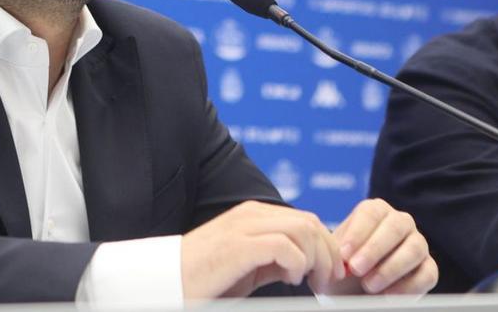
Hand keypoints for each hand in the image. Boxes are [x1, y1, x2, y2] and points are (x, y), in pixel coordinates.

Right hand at [180, 200, 345, 298]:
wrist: (167, 283)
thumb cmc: (205, 278)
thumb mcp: (248, 267)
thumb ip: (274, 259)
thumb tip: (305, 263)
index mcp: (254, 215)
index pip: (306, 220)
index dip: (326, 246)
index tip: (330, 273)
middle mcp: (251, 215)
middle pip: (310, 222)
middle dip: (328, 252)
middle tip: (329, 280)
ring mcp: (244, 227)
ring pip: (303, 231)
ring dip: (316, 259)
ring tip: (309, 281)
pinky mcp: (239, 245)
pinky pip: (285, 247)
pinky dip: (297, 264)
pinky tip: (291, 279)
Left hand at [320, 198, 437, 295]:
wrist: (355, 290)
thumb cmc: (344, 268)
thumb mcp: (334, 257)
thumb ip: (335, 252)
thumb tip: (337, 256)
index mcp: (376, 211)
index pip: (371, 213)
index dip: (357, 233)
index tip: (344, 254)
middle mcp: (401, 222)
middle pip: (395, 227)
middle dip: (374, 249)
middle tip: (355, 269)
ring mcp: (418, 244)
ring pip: (414, 249)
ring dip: (390, 268)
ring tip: (369, 285)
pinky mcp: (428, 268)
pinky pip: (427, 274)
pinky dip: (407, 286)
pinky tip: (387, 296)